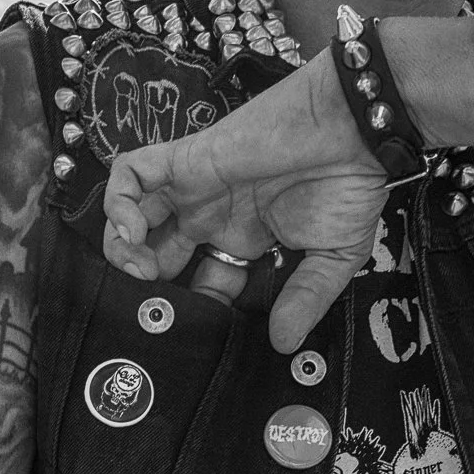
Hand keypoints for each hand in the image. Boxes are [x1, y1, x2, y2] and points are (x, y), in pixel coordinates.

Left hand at [101, 59, 389, 352]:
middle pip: (156, 252)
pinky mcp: (185, 158)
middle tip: (149, 303)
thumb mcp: (334, 257)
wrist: (353, 129)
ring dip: (121, 245)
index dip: (192, 309)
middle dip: (143, 281)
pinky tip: (134, 231)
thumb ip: (305, 298)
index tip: (196, 332)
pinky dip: (119, 201)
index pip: (201, 283)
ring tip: (137, 268)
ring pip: (132, 214)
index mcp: (246, 239)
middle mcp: (213, 214)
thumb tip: (284, 345)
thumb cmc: (350, 185)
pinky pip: (131, 174)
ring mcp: (195, 186)